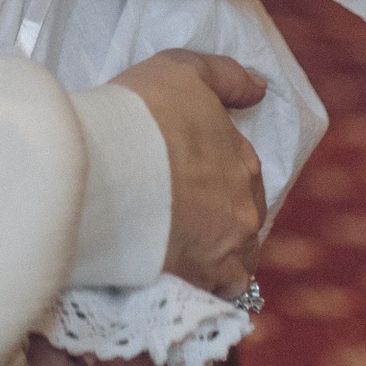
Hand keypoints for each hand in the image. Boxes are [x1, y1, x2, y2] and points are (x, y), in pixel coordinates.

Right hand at [119, 51, 267, 297]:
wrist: (105, 165)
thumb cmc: (140, 113)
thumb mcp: (183, 70)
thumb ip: (227, 77)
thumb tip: (259, 89)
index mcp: (243, 160)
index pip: (243, 177)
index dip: (215, 180)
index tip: (188, 183)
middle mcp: (246, 206)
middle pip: (241, 221)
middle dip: (220, 222)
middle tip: (182, 220)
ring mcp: (230, 247)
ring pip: (237, 262)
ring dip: (218, 260)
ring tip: (182, 257)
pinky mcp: (206, 281)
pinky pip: (218, 295)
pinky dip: (207, 290)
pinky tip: (183, 283)